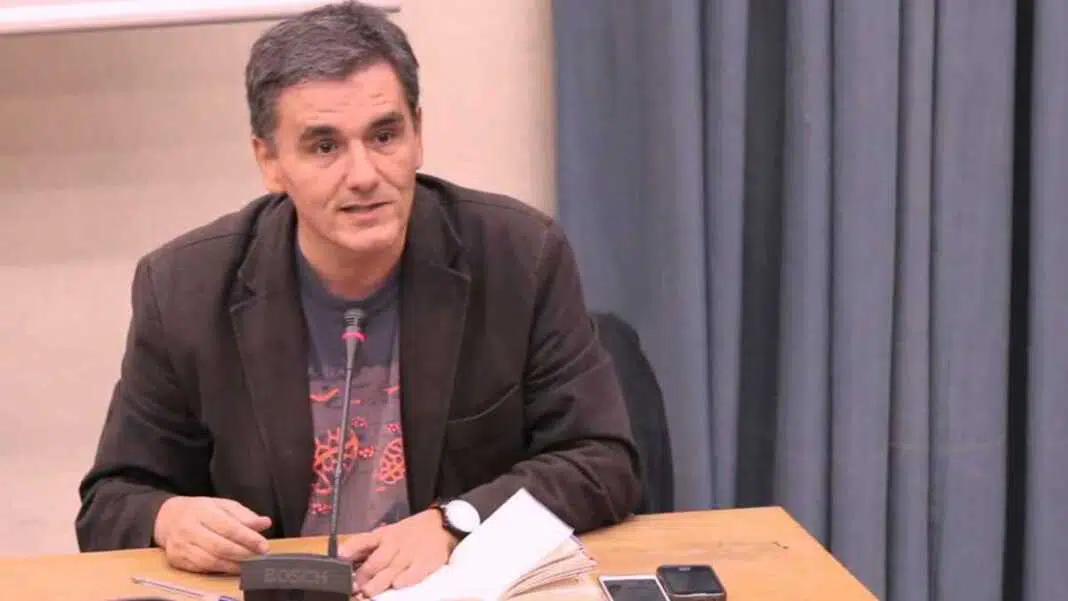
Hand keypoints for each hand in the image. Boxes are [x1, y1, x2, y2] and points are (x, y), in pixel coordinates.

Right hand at [153, 496, 272, 573]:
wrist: (168, 517)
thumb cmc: (201, 510)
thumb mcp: (223, 505)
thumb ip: (244, 515)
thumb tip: (265, 523)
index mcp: (203, 511)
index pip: (229, 527)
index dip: (248, 538)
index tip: (263, 546)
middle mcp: (189, 528)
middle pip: (220, 546)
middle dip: (243, 554)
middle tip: (258, 557)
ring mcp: (180, 545)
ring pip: (210, 561)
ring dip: (233, 565)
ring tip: (247, 564)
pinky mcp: (176, 559)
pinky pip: (201, 568)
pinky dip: (219, 569)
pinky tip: (231, 567)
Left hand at [339, 509, 456, 596]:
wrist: (442, 525)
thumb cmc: (412, 532)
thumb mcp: (390, 532)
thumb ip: (371, 545)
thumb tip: (347, 557)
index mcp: (384, 536)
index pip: (364, 540)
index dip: (351, 549)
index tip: (340, 557)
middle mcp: (395, 545)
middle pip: (376, 561)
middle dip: (364, 575)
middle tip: (355, 586)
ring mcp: (410, 555)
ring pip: (391, 570)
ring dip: (379, 582)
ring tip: (368, 592)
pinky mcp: (425, 563)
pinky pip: (414, 573)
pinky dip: (405, 579)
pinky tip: (397, 584)